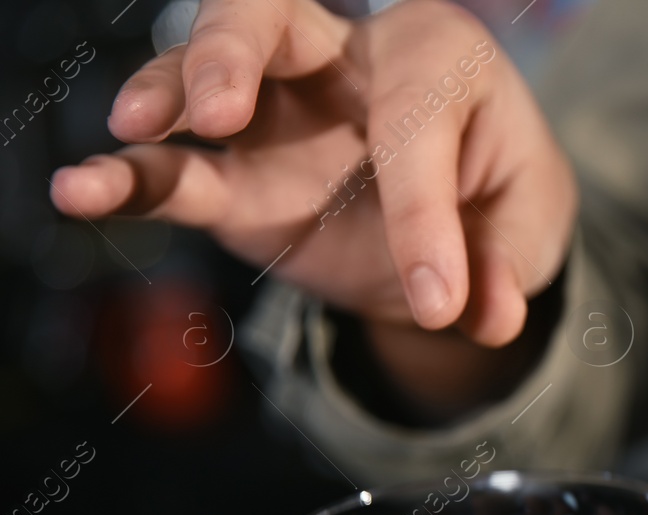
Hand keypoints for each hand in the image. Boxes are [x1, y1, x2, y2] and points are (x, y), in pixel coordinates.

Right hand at [50, 0, 573, 389]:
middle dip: (234, 48)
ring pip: (203, 71)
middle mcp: (346, 62)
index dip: (424, 216)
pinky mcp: (240, 178)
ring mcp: (278, 115)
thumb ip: (509, 263)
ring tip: (136, 128)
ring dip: (167, 95)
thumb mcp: (530, 223)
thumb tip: (489, 316)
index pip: (415, 121)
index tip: (441, 302)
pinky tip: (83, 192)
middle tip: (220, 106)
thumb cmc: (501, 196)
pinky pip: (177, 171)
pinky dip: (130, 181)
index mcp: (436, 56)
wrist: (474, 228)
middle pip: (271, 17)